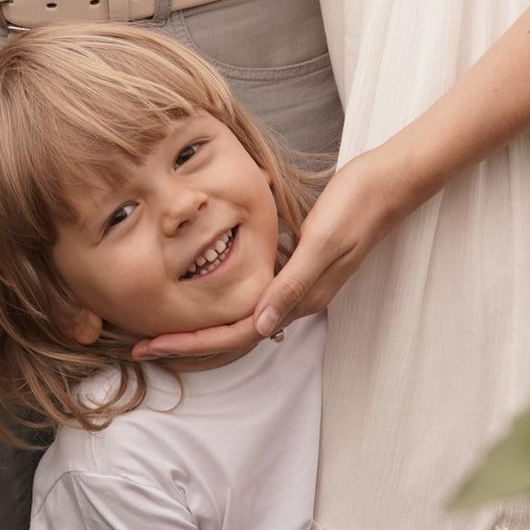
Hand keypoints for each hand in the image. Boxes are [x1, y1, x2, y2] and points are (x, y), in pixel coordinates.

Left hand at [132, 147, 409, 359]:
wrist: (387, 184)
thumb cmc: (356, 206)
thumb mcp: (322, 241)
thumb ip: (293, 283)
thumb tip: (260, 326)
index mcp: (301, 297)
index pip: (237, 335)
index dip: (193, 343)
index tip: (152, 346)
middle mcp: (297, 297)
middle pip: (234, 334)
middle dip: (188, 342)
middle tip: (142, 345)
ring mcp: (297, 282)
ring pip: (241, 317)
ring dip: (203, 325)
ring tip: (162, 326)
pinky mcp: (296, 263)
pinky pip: (252, 293)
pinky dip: (222, 299)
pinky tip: (201, 288)